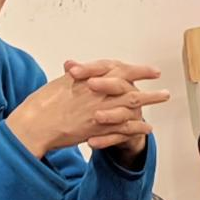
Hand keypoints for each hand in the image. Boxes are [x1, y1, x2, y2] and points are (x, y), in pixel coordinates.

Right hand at [7, 59, 168, 158]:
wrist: (35, 124)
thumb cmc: (43, 103)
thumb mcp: (61, 83)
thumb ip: (76, 76)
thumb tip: (80, 69)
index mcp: (90, 79)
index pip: (120, 70)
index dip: (138, 70)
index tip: (151, 71)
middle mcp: (98, 94)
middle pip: (131, 89)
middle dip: (149, 89)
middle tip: (164, 90)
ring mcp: (100, 112)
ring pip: (131, 107)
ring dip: (149, 103)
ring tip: (162, 102)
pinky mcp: (99, 130)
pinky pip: (124, 128)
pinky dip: (137, 127)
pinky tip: (147, 127)